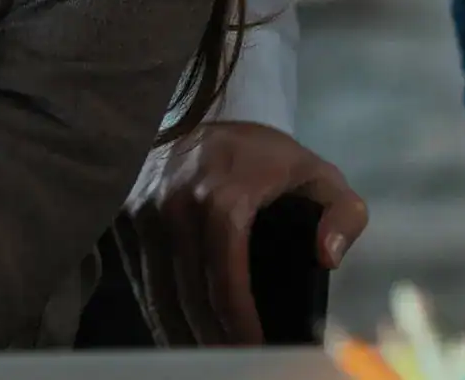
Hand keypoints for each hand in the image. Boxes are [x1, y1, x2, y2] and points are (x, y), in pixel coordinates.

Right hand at [121, 120, 367, 345]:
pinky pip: (138, 277)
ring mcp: (141, 206)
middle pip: (187, 293)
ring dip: (180, 335)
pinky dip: (157, 312)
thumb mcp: (316, 174)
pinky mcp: (121, 212)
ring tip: (208, 360)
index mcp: (222, 191)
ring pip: (157, 292)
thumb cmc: (263, 155)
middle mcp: (174, 200)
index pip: (224, 274)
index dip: (238, 321)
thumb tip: (327, 257)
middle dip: (211, 340)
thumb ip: (343, 213)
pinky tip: (178, 334)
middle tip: (235, 364)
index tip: (255, 351)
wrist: (201, 110)